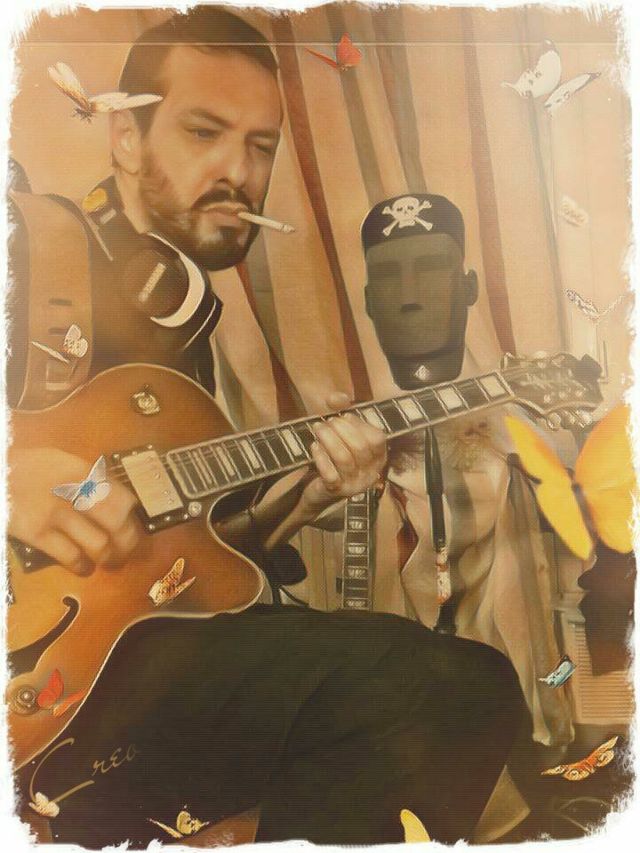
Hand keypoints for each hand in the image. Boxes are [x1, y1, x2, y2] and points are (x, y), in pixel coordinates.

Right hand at [8, 448, 141, 573]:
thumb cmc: (26, 468)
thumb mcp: (61, 461)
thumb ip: (87, 478)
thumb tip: (113, 497)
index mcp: (84, 472)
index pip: (123, 497)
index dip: (133, 517)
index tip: (132, 525)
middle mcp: (75, 492)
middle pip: (118, 523)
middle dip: (128, 542)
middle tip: (128, 551)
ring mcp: (57, 513)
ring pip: (100, 544)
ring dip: (110, 558)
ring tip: (110, 562)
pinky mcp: (38, 533)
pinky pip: (71, 556)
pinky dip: (83, 567)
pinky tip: (84, 568)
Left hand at [301, 392, 386, 514]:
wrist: (318, 488)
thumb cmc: (334, 456)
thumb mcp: (341, 432)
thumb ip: (341, 410)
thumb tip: (336, 397)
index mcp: (379, 457)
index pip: (377, 438)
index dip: (359, 424)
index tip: (344, 416)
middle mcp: (371, 473)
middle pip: (360, 447)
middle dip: (340, 430)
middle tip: (325, 423)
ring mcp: (354, 484)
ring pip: (344, 458)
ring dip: (328, 439)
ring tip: (317, 430)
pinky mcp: (337, 491)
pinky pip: (330, 473)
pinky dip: (321, 457)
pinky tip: (314, 447)